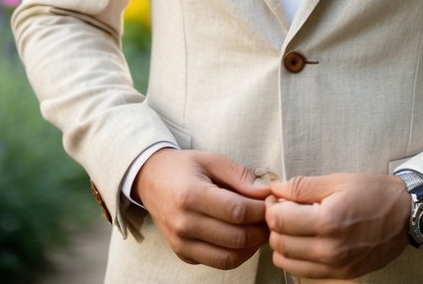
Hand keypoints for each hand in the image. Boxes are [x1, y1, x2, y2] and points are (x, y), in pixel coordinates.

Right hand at [133, 148, 270, 269]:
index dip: (260, 210)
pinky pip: (217, 263)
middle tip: (272, 218)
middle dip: (261, 230)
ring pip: (228, 257)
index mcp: (191, 194)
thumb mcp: (212, 160)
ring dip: (252, 247)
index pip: (237, 211)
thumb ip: (241, 177)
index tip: (272, 202)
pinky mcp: (182, 254)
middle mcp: (184, 223)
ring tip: (260, 230)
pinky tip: (243, 238)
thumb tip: (267, 193)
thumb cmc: (184, 167)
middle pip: (236, 237)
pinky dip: (236, 254)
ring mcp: (181, 243)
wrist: (151, 180)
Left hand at [266, 172, 409, 279]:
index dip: (272, 206)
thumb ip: (303, 186)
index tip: (277, 197)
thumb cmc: (374, 192)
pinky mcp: (340, 273)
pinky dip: (294, 258)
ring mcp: (335, 265)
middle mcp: (329, 248)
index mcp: (328, 220)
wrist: (406, 216)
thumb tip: (276, 190)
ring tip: (293, 225)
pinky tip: (303, 240)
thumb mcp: (339, 180)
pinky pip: (303, 272)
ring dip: (282, 243)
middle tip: (283, 209)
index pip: (279, 220)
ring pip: (286, 261)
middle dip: (274, 224)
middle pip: (279, 243)